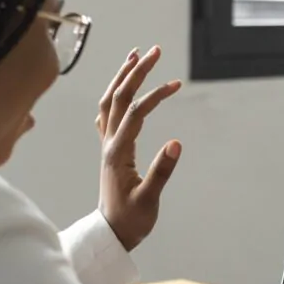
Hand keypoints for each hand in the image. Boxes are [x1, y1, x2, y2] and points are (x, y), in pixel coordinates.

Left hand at [96, 46, 182, 251]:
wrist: (111, 233)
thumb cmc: (131, 220)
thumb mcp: (149, 199)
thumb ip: (162, 172)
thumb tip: (177, 143)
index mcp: (118, 153)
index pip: (135, 113)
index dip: (154, 95)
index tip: (176, 84)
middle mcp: (109, 144)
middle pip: (118, 97)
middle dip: (136, 72)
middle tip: (154, 50)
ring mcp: (106, 146)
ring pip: (109, 102)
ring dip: (121, 77)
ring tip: (135, 56)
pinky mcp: (109, 150)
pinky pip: (107, 115)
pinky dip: (114, 96)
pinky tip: (120, 89)